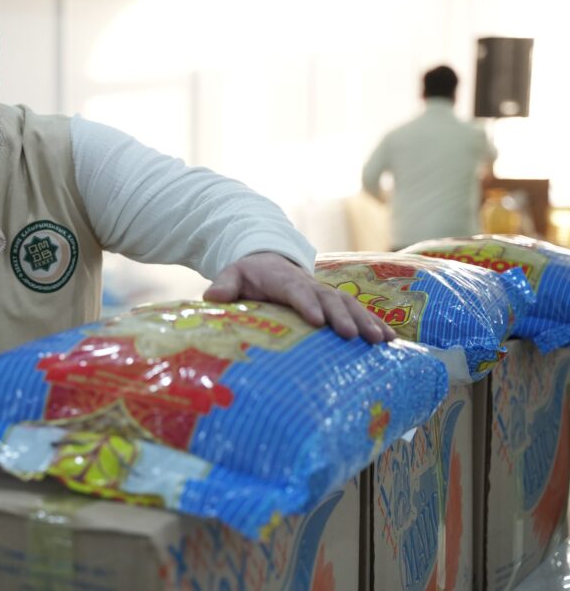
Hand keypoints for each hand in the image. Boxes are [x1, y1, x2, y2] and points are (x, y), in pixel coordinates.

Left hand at [203, 252, 394, 342]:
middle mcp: (310, 286)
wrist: (268, 263)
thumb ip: (225, 285)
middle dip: (342, 316)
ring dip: (366, 321)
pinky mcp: (336, 304)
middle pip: (329, 298)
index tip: (317, 320)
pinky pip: (359, 312)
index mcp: (284, 280)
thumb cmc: (249, 275)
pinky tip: (391, 341)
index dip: (307, 303)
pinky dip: (376, 324)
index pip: (296, 290)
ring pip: (350, 305)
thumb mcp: (233, 275)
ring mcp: (326, 294)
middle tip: (352, 336)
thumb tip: (212, 296)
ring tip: (380, 341)